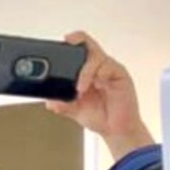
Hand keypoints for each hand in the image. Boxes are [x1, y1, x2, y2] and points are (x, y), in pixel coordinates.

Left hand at [45, 30, 153, 156]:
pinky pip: (108, 67)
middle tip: (68, 41)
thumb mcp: (74, 110)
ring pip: (96, 56)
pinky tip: (94, 86)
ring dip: (85, 71)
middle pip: (88, 44)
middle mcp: (98, 67)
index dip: (71, 41)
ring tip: (80, 89)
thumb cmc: (100, 115)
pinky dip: (99, 74)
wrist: (116, 130)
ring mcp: (109, 70)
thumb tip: (49, 101)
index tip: (62, 41)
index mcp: (86, 72)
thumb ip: (62, 103)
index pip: (79, 50)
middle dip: (78, 40)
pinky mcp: (120, 75)